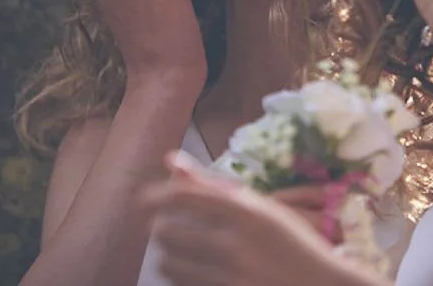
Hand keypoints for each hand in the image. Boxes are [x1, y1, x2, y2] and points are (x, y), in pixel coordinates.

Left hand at [149, 153, 347, 285]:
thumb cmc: (291, 244)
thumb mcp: (260, 209)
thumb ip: (213, 185)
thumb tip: (170, 159)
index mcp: (247, 211)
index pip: (183, 196)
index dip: (155, 197)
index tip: (141, 201)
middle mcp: (236, 243)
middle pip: (168, 231)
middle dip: (162, 230)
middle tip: (169, 230)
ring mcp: (231, 277)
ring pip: (170, 264)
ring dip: (168, 257)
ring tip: (180, 254)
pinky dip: (180, 279)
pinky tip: (192, 274)